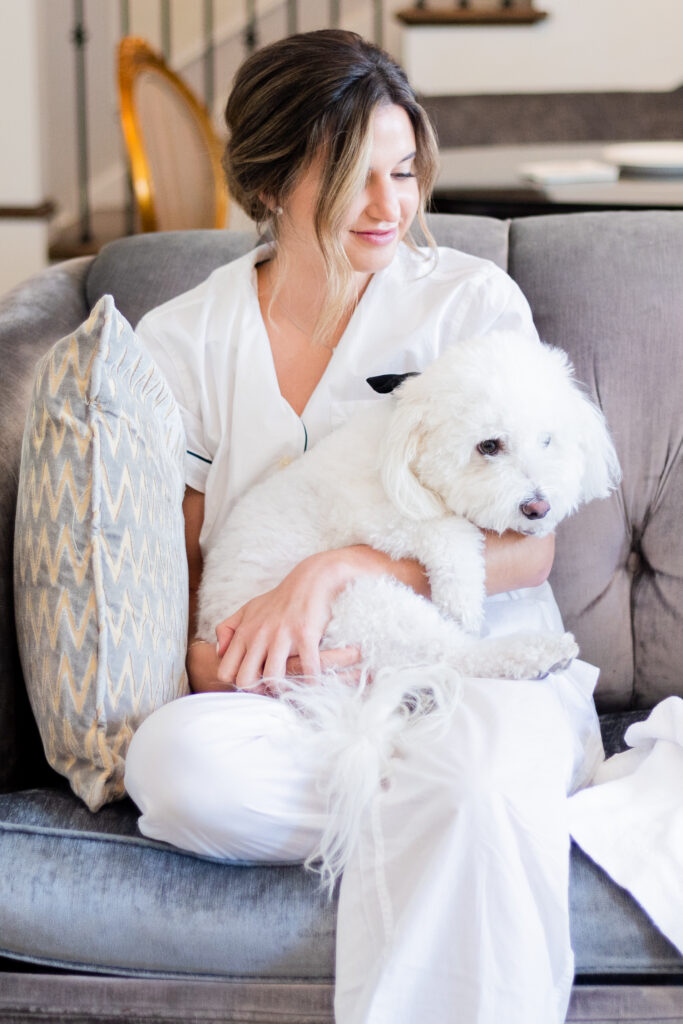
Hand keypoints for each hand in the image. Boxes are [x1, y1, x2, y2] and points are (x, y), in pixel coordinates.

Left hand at [214, 550, 360, 691]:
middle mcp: (259, 635)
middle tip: (272, 686)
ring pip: (272, 678)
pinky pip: (307, 669)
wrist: (310, 580)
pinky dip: (311, 681)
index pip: (225, 671)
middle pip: (245, 681)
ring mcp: (281, 636)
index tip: (255, 680)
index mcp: (244, 633)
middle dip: (259, 690)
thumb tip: (218, 652)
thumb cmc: (279, 599)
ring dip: (284, 687)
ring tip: (293, 684)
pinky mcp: (305, 635)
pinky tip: (314, 680)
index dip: (238, 682)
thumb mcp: (248, 609)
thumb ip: (228, 629)